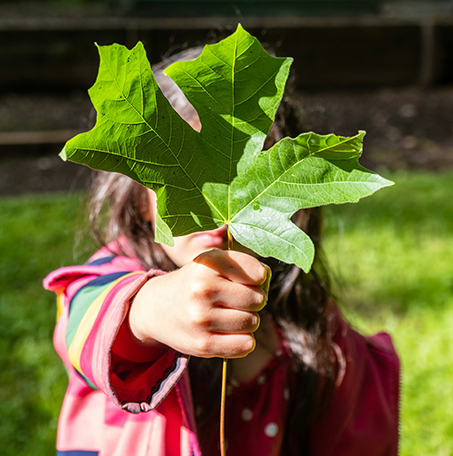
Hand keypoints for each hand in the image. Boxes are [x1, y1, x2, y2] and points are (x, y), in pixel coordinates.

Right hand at [129, 249, 270, 357]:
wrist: (157, 307)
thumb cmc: (197, 282)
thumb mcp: (214, 262)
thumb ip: (245, 266)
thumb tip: (266, 280)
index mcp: (208, 263)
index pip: (259, 273)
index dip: (259, 279)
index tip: (246, 280)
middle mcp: (202, 288)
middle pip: (259, 299)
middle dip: (253, 300)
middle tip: (235, 300)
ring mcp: (201, 317)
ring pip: (253, 322)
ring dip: (247, 320)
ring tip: (227, 314)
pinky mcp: (202, 344)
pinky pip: (246, 345)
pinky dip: (243, 340)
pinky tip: (227, 332)